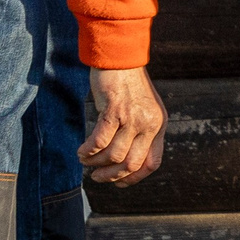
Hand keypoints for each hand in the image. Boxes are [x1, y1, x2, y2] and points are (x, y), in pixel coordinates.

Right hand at [81, 65, 165, 185]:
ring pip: (113, 155)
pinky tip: (81, 151)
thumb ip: (140, 131)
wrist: (120, 57)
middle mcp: (149, 123)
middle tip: (96, 176)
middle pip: (132, 164)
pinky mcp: (115, 110)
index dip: (134, 178)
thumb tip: (123, 161)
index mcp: (158, 125)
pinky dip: (88, 151)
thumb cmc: (127, 84)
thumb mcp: (143, 109)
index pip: (152, 163)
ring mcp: (133, 117)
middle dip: (111, 176)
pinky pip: (99, 141)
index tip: (118, 182)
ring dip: (95, 163)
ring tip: (85, 160)